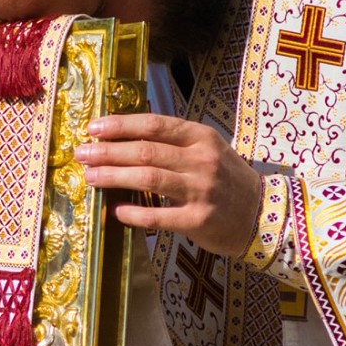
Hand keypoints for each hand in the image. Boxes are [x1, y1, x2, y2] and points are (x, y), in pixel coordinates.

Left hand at [74, 114, 262, 256]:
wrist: (263, 214)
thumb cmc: (228, 180)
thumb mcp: (209, 150)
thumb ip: (175, 142)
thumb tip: (127, 136)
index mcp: (201, 137)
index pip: (155, 125)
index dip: (121, 125)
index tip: (94, 128)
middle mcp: (201, 160)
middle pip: (146, 151)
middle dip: (108, 151)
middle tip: (82, 154)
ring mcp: (200, 190)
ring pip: (148, 178)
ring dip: (114, 176)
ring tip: (90, 177)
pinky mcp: (198, 220)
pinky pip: (158, 216)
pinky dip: (134, 213)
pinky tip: (116, 211)